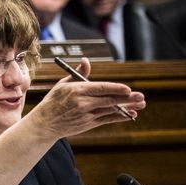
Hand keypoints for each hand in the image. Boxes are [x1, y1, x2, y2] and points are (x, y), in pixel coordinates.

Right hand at [28, 58, 145, 139]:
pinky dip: (120, 117)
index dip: (115, 89)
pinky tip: (131, 114)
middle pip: (109, 100)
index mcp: (76, 91)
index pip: (100, 88)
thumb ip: (78, 74)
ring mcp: (86, 115)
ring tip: (141, 103)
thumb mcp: (63, 85)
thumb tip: (86, 60)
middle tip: (141, 96)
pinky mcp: (88, 124)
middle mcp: (82, 103)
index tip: (128, 89)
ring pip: (110, 110)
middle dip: (127, 98)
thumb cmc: (54, 101)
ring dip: (127, 107)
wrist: (44, 124)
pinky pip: (107, 120)